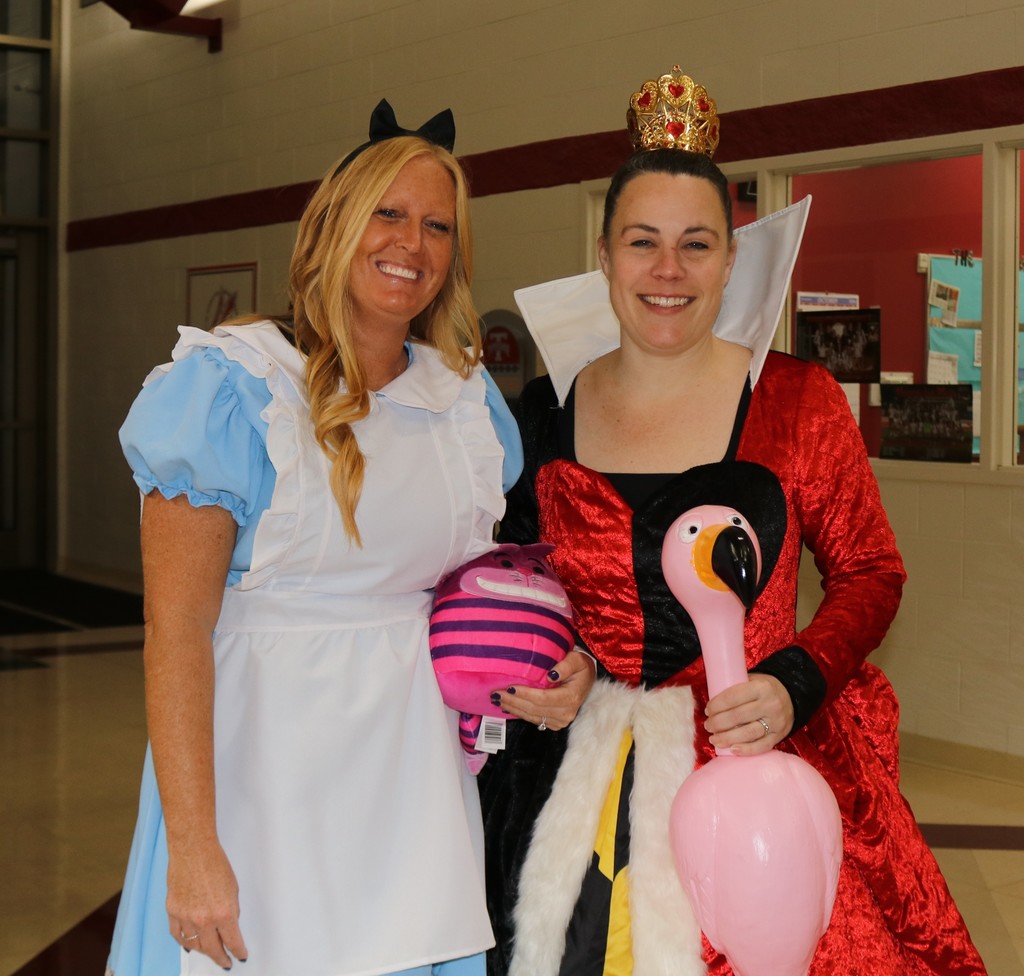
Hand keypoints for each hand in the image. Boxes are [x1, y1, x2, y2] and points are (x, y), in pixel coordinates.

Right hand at [166, 840, 247, 967]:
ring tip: (209, 952)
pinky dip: (184, 942)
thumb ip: (231, 910)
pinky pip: (178, 935)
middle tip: (226, 962)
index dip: (238, 951)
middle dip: (221, 958)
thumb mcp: (233, 889)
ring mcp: (185, 917)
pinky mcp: (172, 912)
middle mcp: (203, 919)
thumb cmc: (214, 863)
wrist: (193, 850)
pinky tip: (190, 945)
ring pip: (194, 945)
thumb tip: (229, 925)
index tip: (241, 955)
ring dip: (203, 951)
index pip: (232, 941)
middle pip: (212, 949)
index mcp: (223, 913)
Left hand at [491, 649, 595, 730]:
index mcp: (571, 697)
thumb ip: (565, 666)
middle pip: (534, 709)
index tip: (509, 687)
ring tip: (497, 699)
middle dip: (513, 701)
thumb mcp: (577, 660)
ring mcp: (560, 721)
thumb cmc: (580, 667)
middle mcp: (566, 713)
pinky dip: (519, 713)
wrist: (586, 680)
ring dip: (513, 708)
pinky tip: (507, 707)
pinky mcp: (554, 724)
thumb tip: (550, 676)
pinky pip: (533, 720)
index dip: (525, 694)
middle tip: (496, 693)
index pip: (543, 698)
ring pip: (531, 716)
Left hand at [704, 673, 793, 754]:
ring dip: (727, 738)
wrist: (792, 695)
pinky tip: (732, 750)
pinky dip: (746, 750)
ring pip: (748, 733)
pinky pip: (762, 746)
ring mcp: (776, 721)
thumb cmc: (764, 688)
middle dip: (718, 723)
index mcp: (760, 687)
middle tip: (708, 726)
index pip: (733, 697)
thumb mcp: (752, 680)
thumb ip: (736, 688)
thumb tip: (712, 700)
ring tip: (714, 739)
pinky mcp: (780, 735)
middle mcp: (769, 704)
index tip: (708, 710)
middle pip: (738, 716)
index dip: (717, 705)